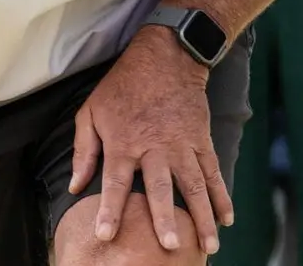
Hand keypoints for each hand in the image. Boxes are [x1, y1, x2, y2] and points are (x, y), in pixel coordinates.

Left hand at [69, 27, 231, 255]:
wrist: (165, 56)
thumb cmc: (122, 86)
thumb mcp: (92, 111)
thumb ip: (83, 150)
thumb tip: (74, 186)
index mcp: (123, 142)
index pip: (115, 182)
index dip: (110, 210)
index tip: (106, 235)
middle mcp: (153, 147)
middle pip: (160, 188)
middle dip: (165, 218)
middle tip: (170, 246)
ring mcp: (181, 144)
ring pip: (193, 186)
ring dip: (202, 217)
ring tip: (210, 246)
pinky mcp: (201, 139)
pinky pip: (212, 171)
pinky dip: (221, 195)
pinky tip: (227, 218)